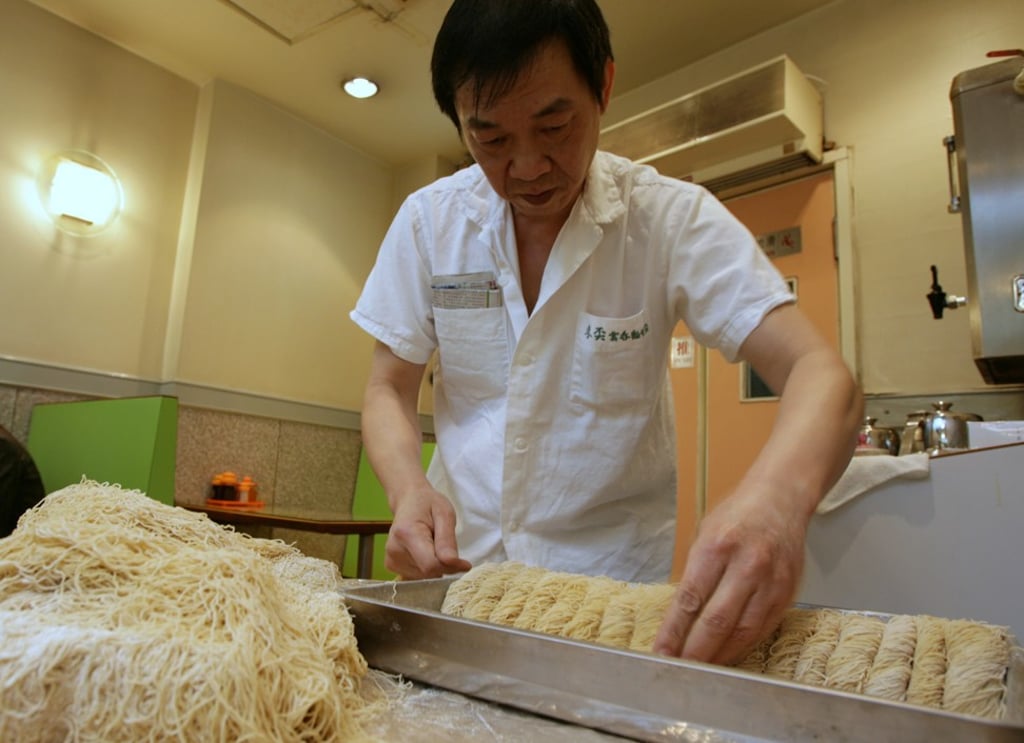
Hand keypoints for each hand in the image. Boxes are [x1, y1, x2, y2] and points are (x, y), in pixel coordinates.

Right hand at [385, 486, 471, 578]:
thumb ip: (447, 540)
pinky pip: (418, 577)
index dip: (450, 567)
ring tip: (433, 545)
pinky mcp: (391, 565)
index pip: (431, 566)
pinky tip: (425, 552)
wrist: (408, 500)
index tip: (465, 563)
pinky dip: (427, 568)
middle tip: (446, 546)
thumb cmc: (428, 504)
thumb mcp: (445, 514)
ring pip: (424, 577)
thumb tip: (453, 564)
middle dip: (444, 566)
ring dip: (436, 567)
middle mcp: (394, 550)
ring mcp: (391, 559)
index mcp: (406, 534)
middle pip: (428, 573)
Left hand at [652, 485, 807, 664]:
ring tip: (701, 668)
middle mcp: (746, 565)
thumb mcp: (704, 534)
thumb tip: (678, 616)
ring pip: (742, 631)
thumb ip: (695, 573)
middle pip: (716, 621)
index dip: (674, 632)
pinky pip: (762, 629)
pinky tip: (727, 654)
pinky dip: (742, 645)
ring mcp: (770, 581)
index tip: (661, 652)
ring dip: (719, 655)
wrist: (781, 499)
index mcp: (717, 547)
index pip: (690, 599)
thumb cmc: (737, 515)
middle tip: (678, 669)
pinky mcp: (787, 593)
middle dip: (694, 651)